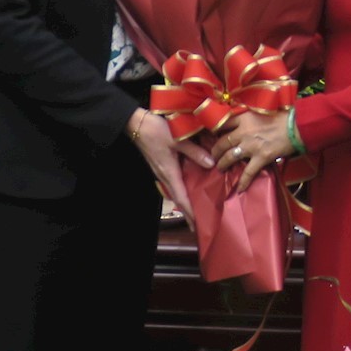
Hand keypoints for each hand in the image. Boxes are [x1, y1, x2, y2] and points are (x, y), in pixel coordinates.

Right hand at [128, 108, 213, 231]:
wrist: (137, 124)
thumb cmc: (157, 131)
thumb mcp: (178, 140)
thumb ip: (195, 152)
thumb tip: (212, 164)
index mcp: (169, 173)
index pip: (181, 198)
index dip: (190, 213)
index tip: (198, 226)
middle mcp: (165, 176)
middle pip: (179, 198)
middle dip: (189, 213)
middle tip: (201, 224)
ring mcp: (162, 171)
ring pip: (176, 191)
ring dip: (186, 202)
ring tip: (198, 210)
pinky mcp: (162, 165)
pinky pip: (175, 182)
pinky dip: (183, 189)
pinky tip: (191, 186)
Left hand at [212, 111, 293, 191]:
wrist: (296, 126)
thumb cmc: (280, 116)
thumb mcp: (260, 111)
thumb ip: (247, 117)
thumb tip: (240, 122)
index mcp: (243, 117)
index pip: (222, 123)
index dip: (215, 130)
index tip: (212, 135)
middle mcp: (244, 131)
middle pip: (222, 142)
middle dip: (216, 151)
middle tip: (214, 155)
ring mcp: (251, 145)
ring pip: (230, 157)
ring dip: (223, 164)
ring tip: (220, 168)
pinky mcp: (261, 157)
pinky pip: (248, 172)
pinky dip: (243, 181)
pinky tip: (239, 189)